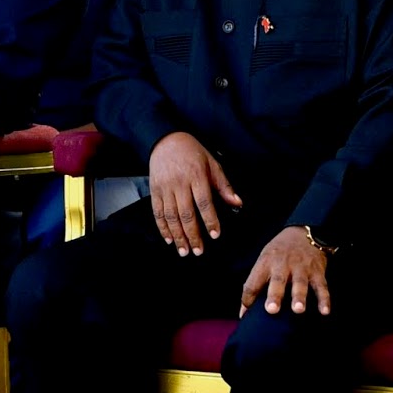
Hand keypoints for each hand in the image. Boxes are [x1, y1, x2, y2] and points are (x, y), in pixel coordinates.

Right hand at [148, 131, 241, 256]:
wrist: (166, 141)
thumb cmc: (193, 153)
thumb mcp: (212, 164)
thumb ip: (224, 186)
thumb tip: (238, 203)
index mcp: (196, 175)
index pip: (204, 201)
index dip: (210, 220)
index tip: (215, 235)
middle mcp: (179, 183)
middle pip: (186, 213)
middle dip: (193, 235)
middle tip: (199, 251)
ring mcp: (165, 187)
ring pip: (170, 216)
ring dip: (178, 236)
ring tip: (184, 251)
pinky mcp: (154, 191)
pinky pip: (157, 213)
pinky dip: (163, 228)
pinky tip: (169, 239)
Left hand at [240, 226, 330, 316]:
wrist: (304, 232)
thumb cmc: (279, 252)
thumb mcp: (264, 261)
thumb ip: (254, 286)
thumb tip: (244, 313)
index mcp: (266, 262)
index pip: (253, 282)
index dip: (248, 298)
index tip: (247, 314)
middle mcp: (283, 264)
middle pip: (278, 280)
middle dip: (275, 295)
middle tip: (271, 310)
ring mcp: (302, 267)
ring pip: (300, 283)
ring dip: (299, 296)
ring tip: (298, 310)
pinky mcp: (317, 271)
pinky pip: (321, 286)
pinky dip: (324, 299)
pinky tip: (324, 311)